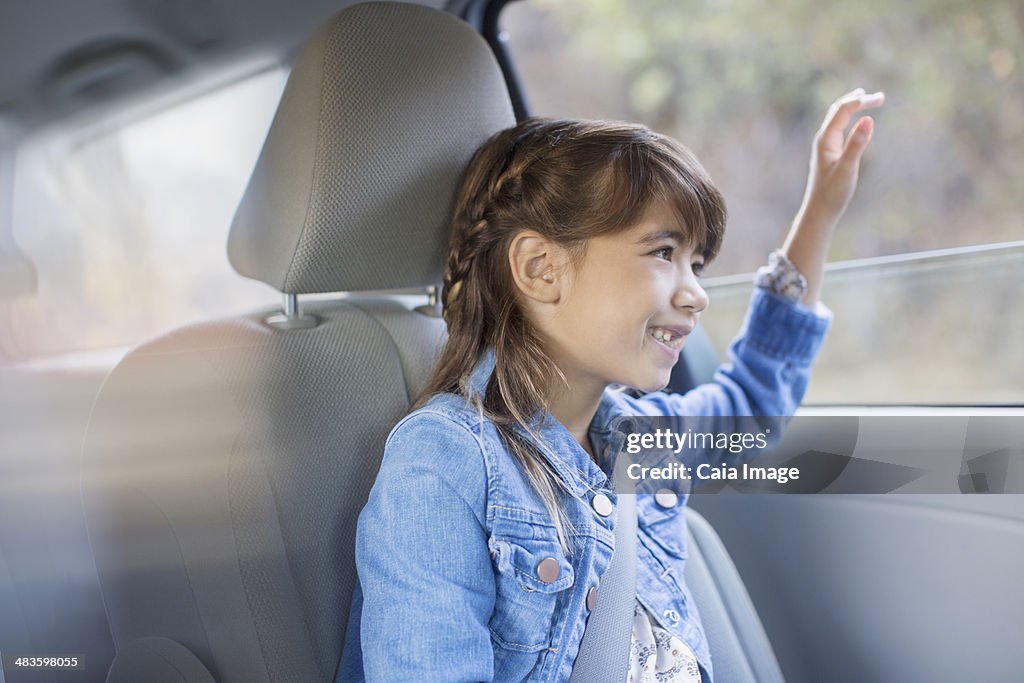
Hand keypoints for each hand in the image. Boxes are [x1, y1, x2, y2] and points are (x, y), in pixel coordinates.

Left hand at [800, 88, 884, 226]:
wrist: (820, 211)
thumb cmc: (833, 193)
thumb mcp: (848, 168)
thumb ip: (857, 144)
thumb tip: (868, 119)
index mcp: (825, 140)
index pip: (842, 110)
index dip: (861, 101)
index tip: (880, 99)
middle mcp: (823, 139)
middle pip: (839, 110)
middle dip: (858, 100)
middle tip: (880, 97)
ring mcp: (825, 146)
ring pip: (837, 118)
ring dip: (853, 106)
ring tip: (868, 98)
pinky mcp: (829, 153)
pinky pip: (839, 128)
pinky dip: (850, 118)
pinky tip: (858, 120)